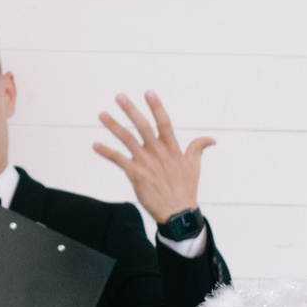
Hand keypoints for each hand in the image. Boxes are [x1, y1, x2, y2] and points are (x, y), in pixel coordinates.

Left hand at [93, 92, 213, 227]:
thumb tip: (211, 139)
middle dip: (130, 110)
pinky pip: (118, 159)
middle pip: (142, 126)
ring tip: (101, 114)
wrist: (178, 213)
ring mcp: (146, 162)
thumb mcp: (195, 167)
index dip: (156, 107)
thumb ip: (198, 148)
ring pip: (127, 139)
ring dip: (113, 126)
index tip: (148, 92)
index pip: (164, 122)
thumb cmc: (186, 190)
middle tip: (119, 96)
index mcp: (172, 148)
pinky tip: (95, 145)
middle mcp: (158, 152)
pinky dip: (106, 152)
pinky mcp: (136, 174)